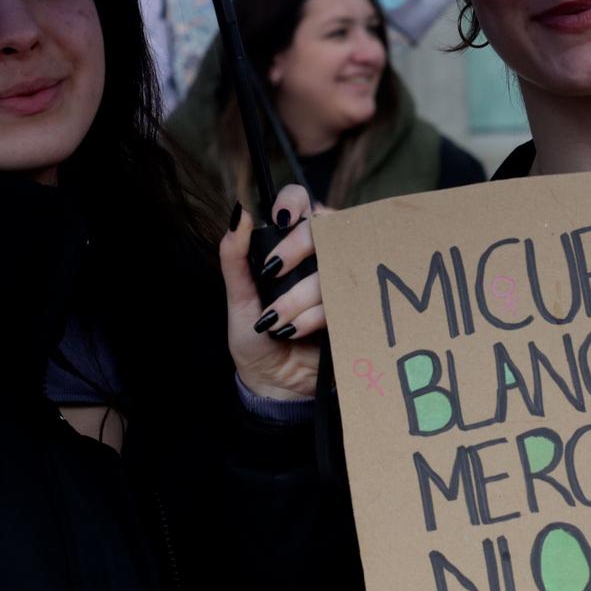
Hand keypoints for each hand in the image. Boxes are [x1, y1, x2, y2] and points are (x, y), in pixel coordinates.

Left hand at [222, 185, 322, 400]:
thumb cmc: (256, 343)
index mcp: (291, 251)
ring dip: (299, 295)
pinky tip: (297, 331)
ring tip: (277, 323)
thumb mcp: (239, 301)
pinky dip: (315, 315)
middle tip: (272, 272)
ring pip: (332, 266)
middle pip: (325, 226)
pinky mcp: (356, 309)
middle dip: (296, 246)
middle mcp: (320, 260)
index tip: (280, 219)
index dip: (295, 203)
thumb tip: (239, 215)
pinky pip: (343, 298)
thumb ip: (235, 258)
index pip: (302, 205)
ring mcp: (341, 283)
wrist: (276, 388)